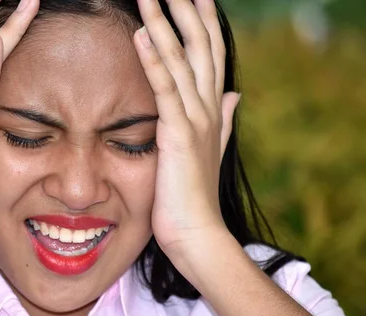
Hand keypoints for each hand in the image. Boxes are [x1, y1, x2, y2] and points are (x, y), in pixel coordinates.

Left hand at [133, 0, 240, 256]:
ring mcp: (194, 118)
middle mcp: (207, 106)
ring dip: (165, 22)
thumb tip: (233, 95)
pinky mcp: (177, 134)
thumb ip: (221, 119)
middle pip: (200, 44)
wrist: (197, 233)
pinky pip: (164, 90)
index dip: (204, 21)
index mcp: (211, 108)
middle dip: (187, 9)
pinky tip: (142, 34)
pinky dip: (155, 60)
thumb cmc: (194, 195)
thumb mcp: (209, 149)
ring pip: (182, 59)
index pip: (210, 53)